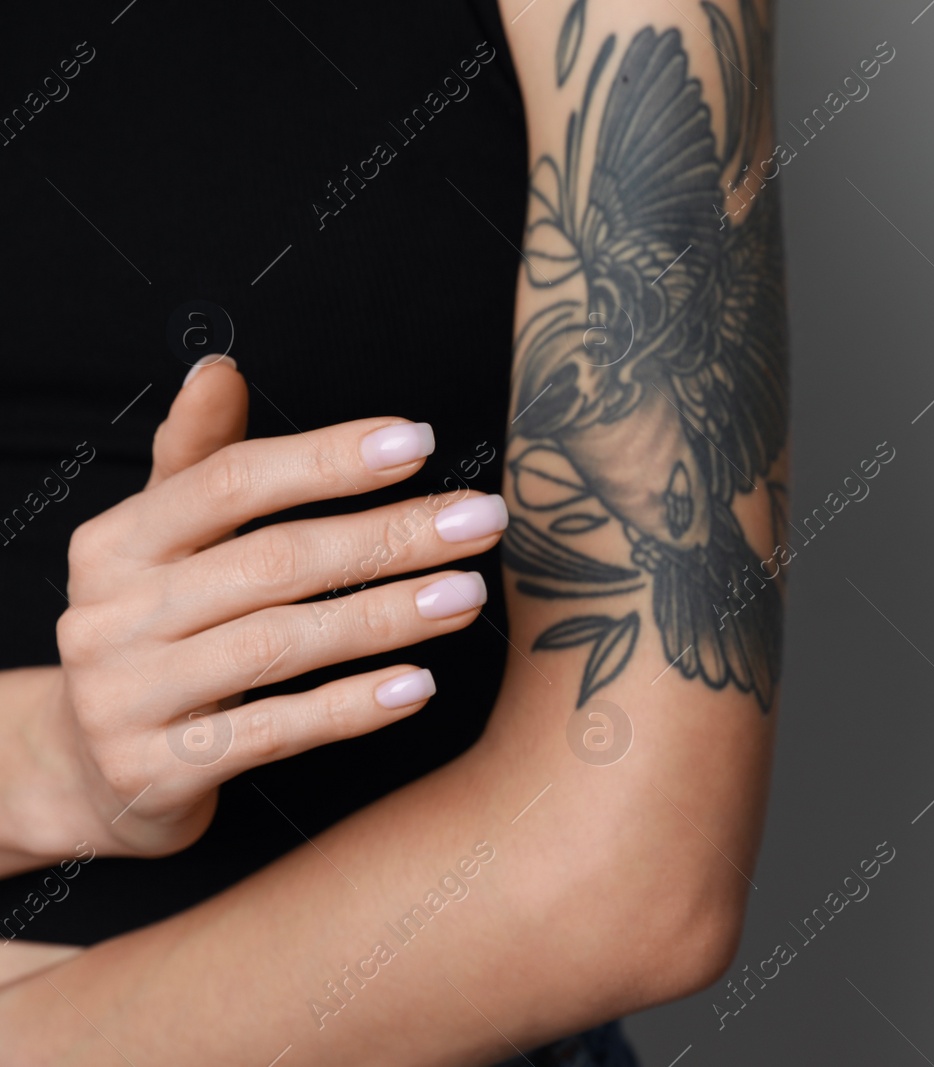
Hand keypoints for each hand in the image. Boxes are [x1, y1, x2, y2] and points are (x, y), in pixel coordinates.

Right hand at [5, 356, 507, 861]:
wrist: (85, 771)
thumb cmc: (152, 636)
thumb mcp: (156, 546)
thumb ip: (197, 462)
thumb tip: (221, 368)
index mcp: (116, 543)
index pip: (230, 482)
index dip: (326, 459)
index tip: (419, 443)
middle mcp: (111, 613)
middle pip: (273, 561)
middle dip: (389, 537)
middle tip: (482, 521)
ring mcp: (127, 697)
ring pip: (280, 644)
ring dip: (386, 616)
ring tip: (468, 595)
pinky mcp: (158, 770)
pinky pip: (274, 731)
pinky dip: (351, 707)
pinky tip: (420, 685)